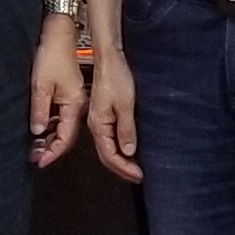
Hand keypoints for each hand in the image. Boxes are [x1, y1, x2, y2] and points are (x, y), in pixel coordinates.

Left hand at [28, 23, 86, 168]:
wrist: (59, 34)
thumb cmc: (51, 55)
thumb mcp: (41, 85)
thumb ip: (40, 111)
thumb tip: (38, 131)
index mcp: (74, 105)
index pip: (66, 138)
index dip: (53, 152)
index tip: (40, 161)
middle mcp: (78, 105)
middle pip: (67, 135)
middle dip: (51, 148)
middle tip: (34, 157)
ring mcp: (74, 99)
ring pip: (64, 126)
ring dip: (50, 138)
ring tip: (34, 147)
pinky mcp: (68, 93)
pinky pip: (61, 116)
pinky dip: (51, 125)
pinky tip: (41, 129)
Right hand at [87, 50, 141, 183]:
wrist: (108, 58)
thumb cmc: (115, 77)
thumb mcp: (124, 105)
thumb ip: (126, 129)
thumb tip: (128, 151)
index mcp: (98, 125)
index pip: (110, 155)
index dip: (124, 167)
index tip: (139, 175)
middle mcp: (95, 125)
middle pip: (106, 155)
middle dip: (122, 168)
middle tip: (138, 176)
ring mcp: (98, 120)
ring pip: (107, 147)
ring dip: (121, 160)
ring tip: (134, 167)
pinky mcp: (103, 114)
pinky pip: (109, 137)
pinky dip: (119, 148)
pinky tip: (128, 149)